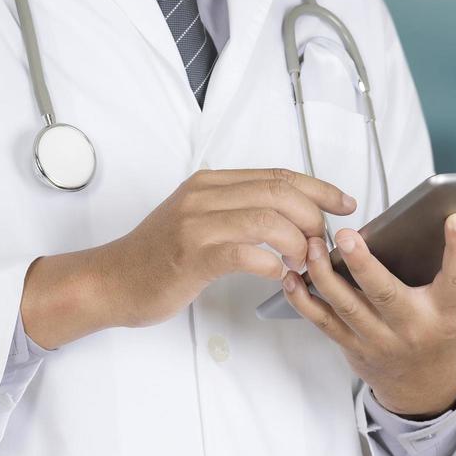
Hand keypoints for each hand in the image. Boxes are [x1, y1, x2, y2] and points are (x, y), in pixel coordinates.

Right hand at [21, 169, 354, 347]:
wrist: (110, 280)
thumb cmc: (159, 258)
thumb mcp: (201, 220)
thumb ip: (240, 212)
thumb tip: (292, 217)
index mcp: (211, 183)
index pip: (278, 175)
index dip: (319, 188)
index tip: (345, 203)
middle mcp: (204, 195)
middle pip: (279, 192)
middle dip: (314, 217)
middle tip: (324, 243)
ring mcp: (195, 223)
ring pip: (267, 219)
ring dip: (297, 243)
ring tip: (304, 263)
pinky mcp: (191, 255)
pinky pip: (244, 252)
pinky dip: (271, 263)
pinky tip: (278, 275)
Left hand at [281, 212, 455, 416]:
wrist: (422, 386)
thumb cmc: (451, 329)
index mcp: (448, 311)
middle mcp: (412, 326)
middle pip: (385, 295)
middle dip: (365, 265)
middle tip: (348, 234)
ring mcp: (378, 339)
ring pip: (346, 306)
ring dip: (325, 275)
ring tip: (314, 244)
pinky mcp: (350, 344)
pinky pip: (322, 321)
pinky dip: (303, 299)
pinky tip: (292, 275)